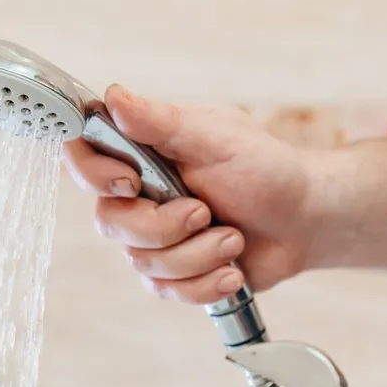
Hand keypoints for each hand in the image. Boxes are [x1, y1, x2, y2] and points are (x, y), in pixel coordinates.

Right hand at [62, 85, 326, 302]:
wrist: (303, 219)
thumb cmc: (265, 168)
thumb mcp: (217, 136)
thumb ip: (162, 122)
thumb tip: (113, 96)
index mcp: (142, 153)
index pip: (83, 158)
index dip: (93, 174)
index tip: (132, 180)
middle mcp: (140, 195)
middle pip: (110, 221)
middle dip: (163, 226)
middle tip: (205, 212)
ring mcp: (155, 237)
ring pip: (142, 261)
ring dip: (197, 254)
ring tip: (233, 239)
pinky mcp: (174, 273)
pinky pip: (166, 291)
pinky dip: (205, 284)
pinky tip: (233, 271)